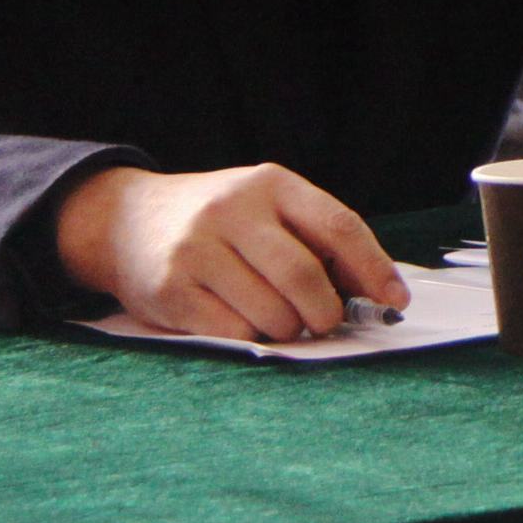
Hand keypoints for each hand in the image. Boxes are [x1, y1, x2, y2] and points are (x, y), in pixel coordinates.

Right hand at [50, 163, 405, 340]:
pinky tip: (245, 323)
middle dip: (326, 311)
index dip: (373, 267)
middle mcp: (232, 211)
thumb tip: (374, 291)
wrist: (126, 220)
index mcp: (270, 184)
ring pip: (271, 311)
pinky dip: (252, 337)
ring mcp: (197, 249)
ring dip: (289, 330)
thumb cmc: (219, 222)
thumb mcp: (267, 207)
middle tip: (325, 322)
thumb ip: (316, 238)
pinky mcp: (169, 289)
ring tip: (281, 321)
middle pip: (304, 275)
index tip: (395, 298)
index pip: (338, 226)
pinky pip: (232, 331)